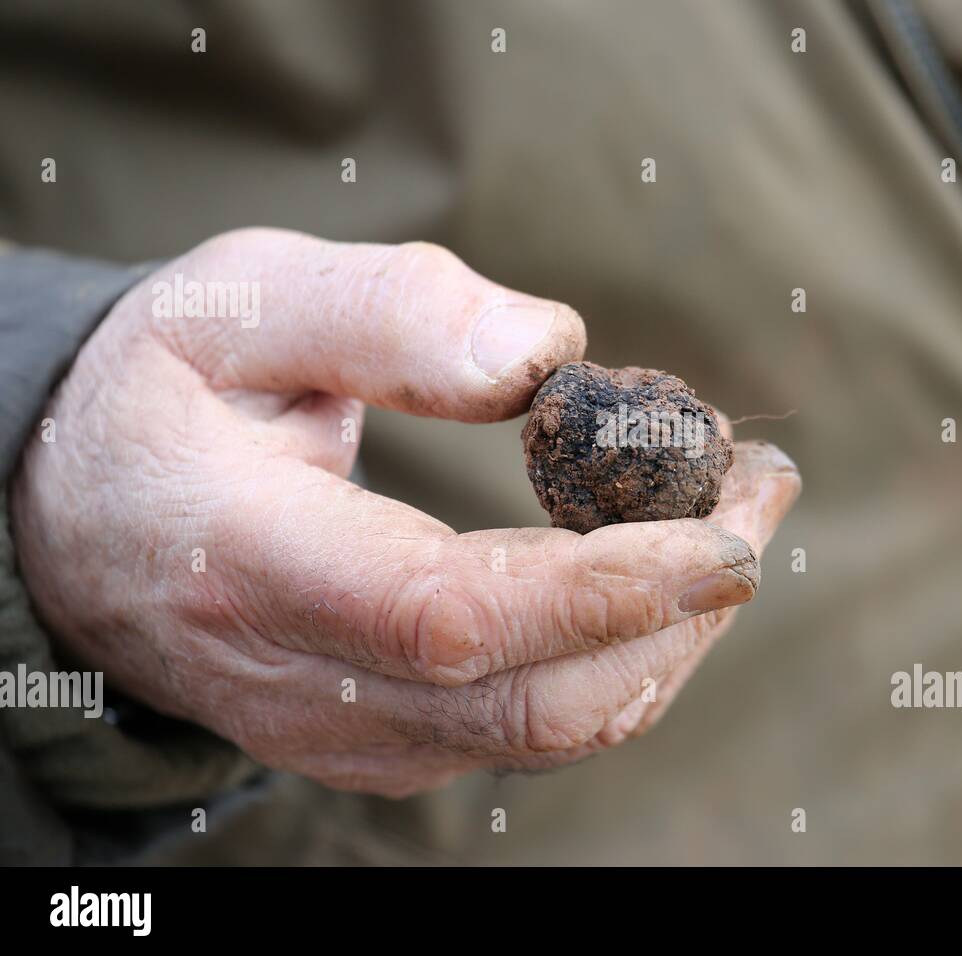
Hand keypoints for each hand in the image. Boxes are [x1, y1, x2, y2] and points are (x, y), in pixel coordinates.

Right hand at [12, 228, 799, 794]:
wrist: (85, 523)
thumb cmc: (163, 399)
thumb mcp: (235, 305)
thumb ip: (383, 313)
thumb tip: (550, 355)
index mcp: (250, 564)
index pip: (454, 618)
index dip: (607, 587)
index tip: (727, 528)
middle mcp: (303, 686)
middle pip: (534, 701)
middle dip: (680, 608)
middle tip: (759, 490)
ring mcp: (347, 736)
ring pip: (552, 732)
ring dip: (672, 634)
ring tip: (732, 518)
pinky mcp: (386, 744)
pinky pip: (534, 729)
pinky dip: (622, 657)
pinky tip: (657, 576)